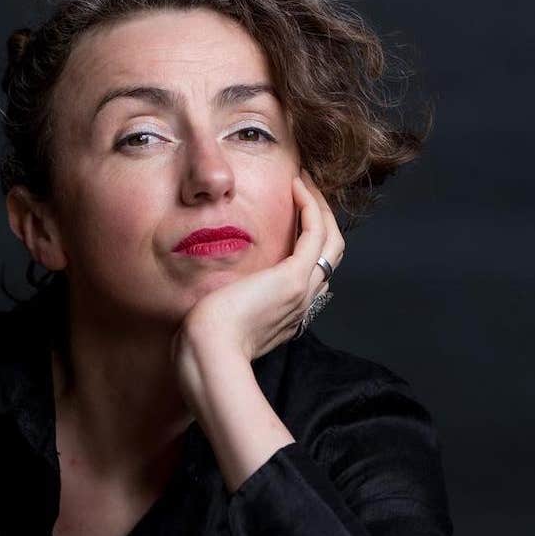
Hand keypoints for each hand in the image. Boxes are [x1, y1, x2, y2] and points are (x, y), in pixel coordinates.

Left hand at [174, 169, 344, 368]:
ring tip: (304, 181)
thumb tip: (214, 296)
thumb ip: (225, 306)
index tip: (292, 216)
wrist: (208, 353)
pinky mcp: (293, 278)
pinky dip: (311, 206)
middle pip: (330, 256)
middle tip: (305, 191)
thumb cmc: (203, 342)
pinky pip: (316, 232)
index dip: (308, 243)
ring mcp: (301, 291)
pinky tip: (297, 186)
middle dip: (322, 220)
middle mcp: (301, 303)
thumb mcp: (218, 320)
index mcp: (285, 315)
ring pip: (330, 241)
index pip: (311, 274)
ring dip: (320, 207)